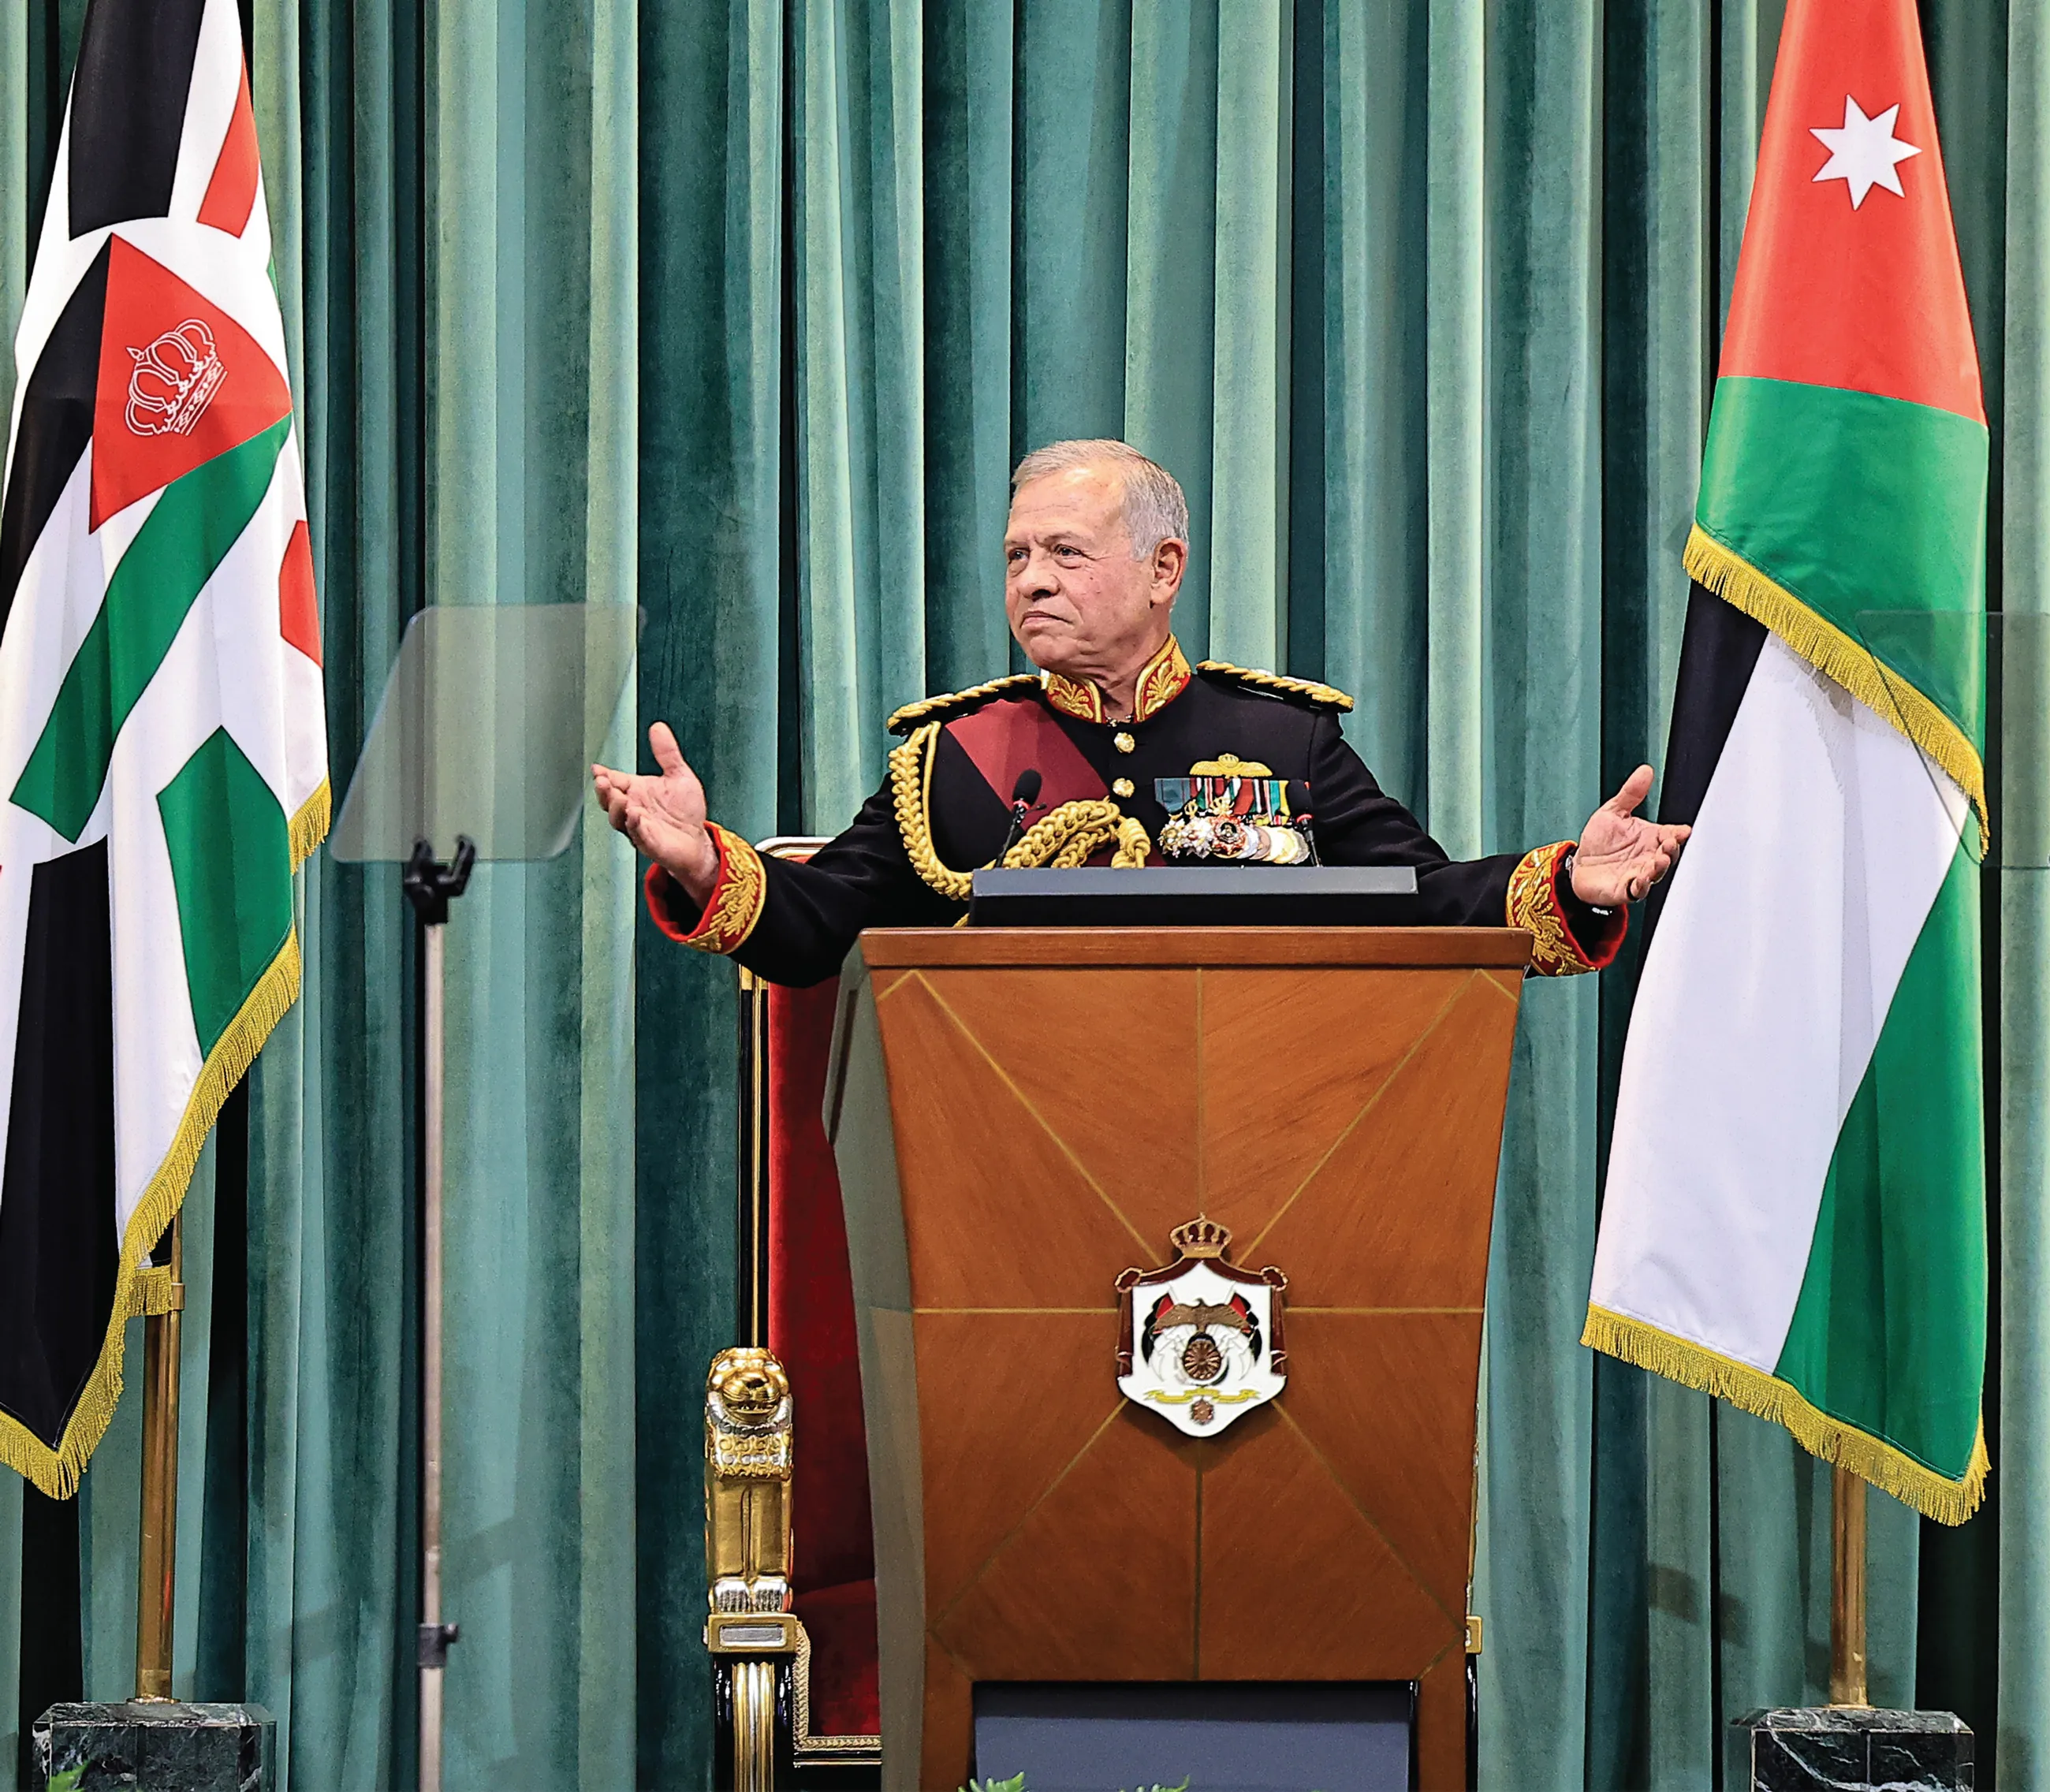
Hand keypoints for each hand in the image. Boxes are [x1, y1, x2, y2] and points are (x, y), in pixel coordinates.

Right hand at [592, 723, 718, 903]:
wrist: (697, 840)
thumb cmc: (685, 812)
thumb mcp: (679, 775)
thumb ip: (667, 753)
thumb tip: (658, 727)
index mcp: (636, 791)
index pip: (614, 780)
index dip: (604, 775)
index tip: (597, 769)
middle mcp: (633, 808)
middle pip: (610, 800)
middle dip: (604, 791)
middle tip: (603, 781)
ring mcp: (639, 827)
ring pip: (619, 819)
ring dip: (616, 808)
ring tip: (619, 797)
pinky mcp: (649, 843)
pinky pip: (638, 834)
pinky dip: (636, 825)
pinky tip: (636, 815)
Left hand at [1570, 764, 1689, 905]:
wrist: (1579, 866)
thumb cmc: (1600, 841)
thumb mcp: (1613, 812)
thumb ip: (1631, 793)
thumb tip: (1645, 771)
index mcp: (1650, 838)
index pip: (1671, 834)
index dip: (1679, 833)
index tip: (1683, 830)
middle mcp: (1648, 856)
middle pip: (1668, 855)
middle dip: (1671, 850)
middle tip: (1670, 843)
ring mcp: (1639, 874)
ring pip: (1656, 873)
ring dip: (1660, 868)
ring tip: (1659, 859)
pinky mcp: (1625, 889)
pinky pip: (1637, 891)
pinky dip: (1641, 886)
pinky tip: (1641, 879)